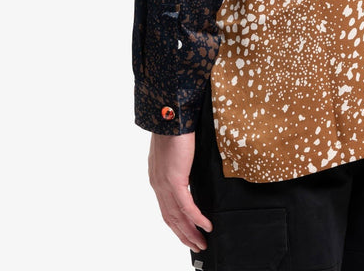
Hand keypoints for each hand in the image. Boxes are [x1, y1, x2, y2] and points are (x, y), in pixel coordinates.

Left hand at [148, 131, 212, 251]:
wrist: (170, 118)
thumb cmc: (175, 129)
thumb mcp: (176, 152)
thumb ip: (179, 166)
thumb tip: (189, 173)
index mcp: (158, 178)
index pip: (167, 208)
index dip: (177, 225)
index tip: (188, 234)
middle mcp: (158, 185)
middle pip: (171, 218)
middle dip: (184, 234)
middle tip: (197, 245)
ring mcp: (164, 184)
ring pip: (177, 217)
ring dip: (190, 232)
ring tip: (202, 242)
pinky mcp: (174, 180)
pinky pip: (186, 206)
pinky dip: (196, 218)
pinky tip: (206, 226)